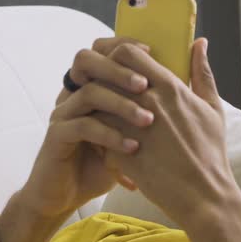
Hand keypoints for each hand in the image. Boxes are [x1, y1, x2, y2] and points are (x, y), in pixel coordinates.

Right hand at [19, 38, 153, 217]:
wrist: (69, 194)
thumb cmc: (104, 162)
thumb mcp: (131, 135)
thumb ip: (150, 110)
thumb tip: (183, 92)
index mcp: (92, 87)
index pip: (102, 52)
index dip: (123, 46)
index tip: (152, 52)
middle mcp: (75, 94)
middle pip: (88, 62)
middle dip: (119, 70)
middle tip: (146, 85)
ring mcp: (64, 114)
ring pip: (89, 94)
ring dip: (121, 104)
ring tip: (147, 120)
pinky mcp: (57, 136)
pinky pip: (83, 126)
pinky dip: (110, 135)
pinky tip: (133, 147)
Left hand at [103, 38, 239, 224]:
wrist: (203, 195)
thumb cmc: (211, 152)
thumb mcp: (212, 109)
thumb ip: (202, 73)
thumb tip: (200, 43)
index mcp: (170, 88)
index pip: (129, 53)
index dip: (119, 56)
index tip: (123, 69)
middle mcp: (148, 103)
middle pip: (106, 74)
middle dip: (102, 79)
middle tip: (106, 90)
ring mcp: (132, 128)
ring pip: (96, 104)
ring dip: (98, 108)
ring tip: (107, 119)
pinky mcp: (120, 153)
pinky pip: (97, 134)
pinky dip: (99, 136)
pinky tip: (110, 144)